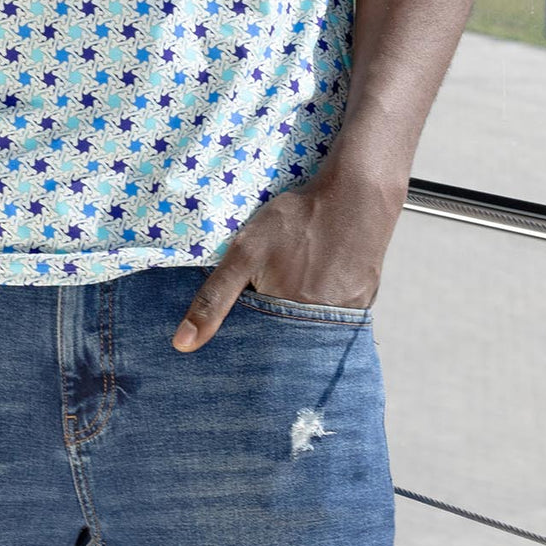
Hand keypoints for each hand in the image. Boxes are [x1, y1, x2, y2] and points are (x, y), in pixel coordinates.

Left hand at [170, 166, 403, 352]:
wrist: (356, 195)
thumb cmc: (295, 221)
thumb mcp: (245, 252)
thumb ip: (214, 299)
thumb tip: (182, 345)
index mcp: (289, 324)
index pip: (261, 351)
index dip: (248, 341)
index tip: (241, 329)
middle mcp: (321, 330)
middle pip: (288, 342)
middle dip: (274, 330)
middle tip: (273, 293)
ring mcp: (347, 317)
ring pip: (314, 331)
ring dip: (301, 317)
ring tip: (296, 283)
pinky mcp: (363, 303)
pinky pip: (338, 316)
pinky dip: (325, 304)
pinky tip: (320, 278)